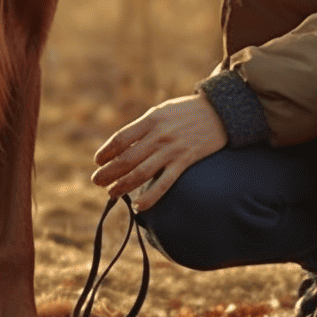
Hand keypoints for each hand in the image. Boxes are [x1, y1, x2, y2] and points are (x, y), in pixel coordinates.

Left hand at [91, 94, 226, 211]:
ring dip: (123, 185)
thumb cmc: (186, 112)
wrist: (220, 112)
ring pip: (141, 173)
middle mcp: (159, 135)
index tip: (97, 161)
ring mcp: (172, 149)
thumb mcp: (162, 111)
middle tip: (96, 181)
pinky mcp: (185, 161)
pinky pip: (164, 183)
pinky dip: (150, 197)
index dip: (106, 152)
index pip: (121, 138)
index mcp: (151, 119)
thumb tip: (123, 145)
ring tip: (111, 193)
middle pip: (127, 158)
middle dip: (108, 172)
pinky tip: (140, 205)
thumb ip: (144, 126)